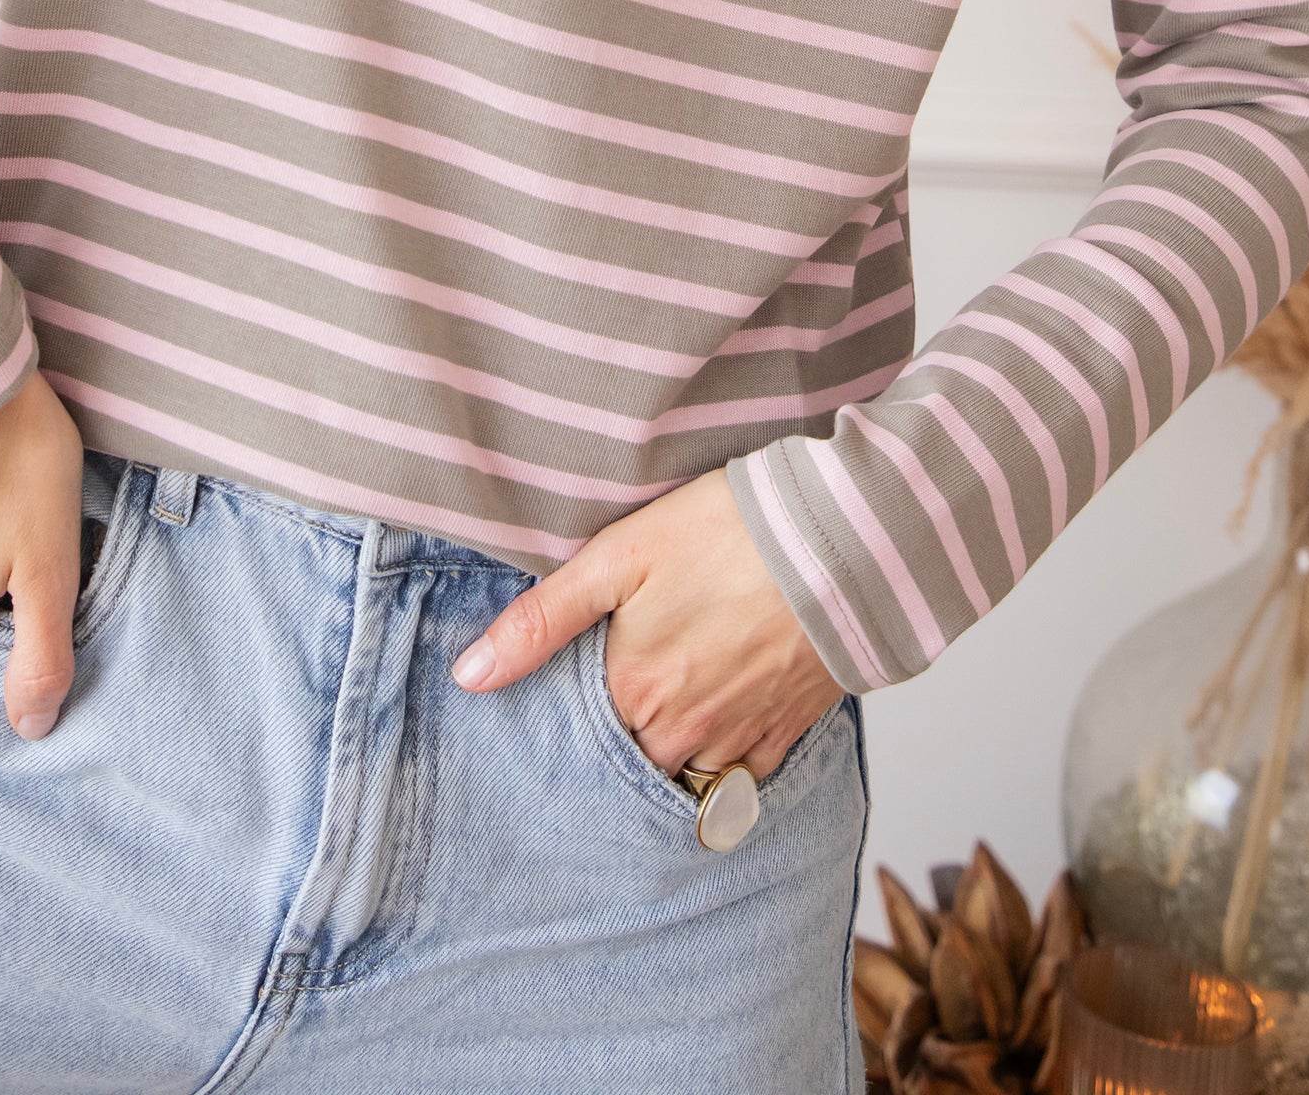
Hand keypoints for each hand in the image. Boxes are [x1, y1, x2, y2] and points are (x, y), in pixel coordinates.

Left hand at [450, 466, 840, 778]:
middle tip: (622, 695)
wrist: (839, 540)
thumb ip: (542, 621)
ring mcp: (742, 736)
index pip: (579, 738)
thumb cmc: (726, 533)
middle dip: (620, 741)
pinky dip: (729, 761)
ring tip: (668, 706)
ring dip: (672, 753)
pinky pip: (747, 775)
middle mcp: (686, 731)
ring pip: (688, 773)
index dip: (571, 717)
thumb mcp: (618, 558)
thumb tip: (469, 676)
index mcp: (634, 691)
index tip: (573, 693)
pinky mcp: (790, 728)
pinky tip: (721, 719)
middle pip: (633, 761)